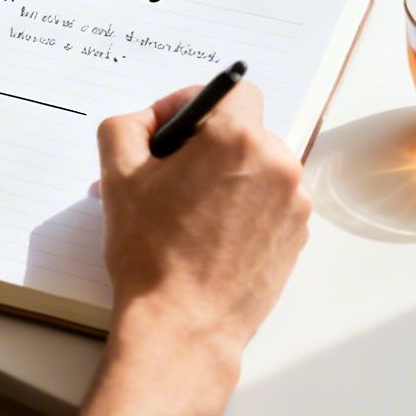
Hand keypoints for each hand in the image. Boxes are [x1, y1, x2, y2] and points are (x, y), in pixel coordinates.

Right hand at [95, 82, 310, 353]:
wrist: (183, 326)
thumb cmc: (152, 255)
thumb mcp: (118, 176)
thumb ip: (126, 126)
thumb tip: (146, 121)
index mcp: (238, 139)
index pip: (231, 89)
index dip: (195, 104)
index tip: (171, 133)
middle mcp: (278, 164)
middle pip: (244, 131)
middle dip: (207, 146)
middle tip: (170, 179)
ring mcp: (294, 204)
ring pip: (258, 168)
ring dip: (227, 178)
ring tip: (189, 214)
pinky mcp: (297, 237)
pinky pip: (270, 203)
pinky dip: (244, 209)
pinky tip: (211, 238)